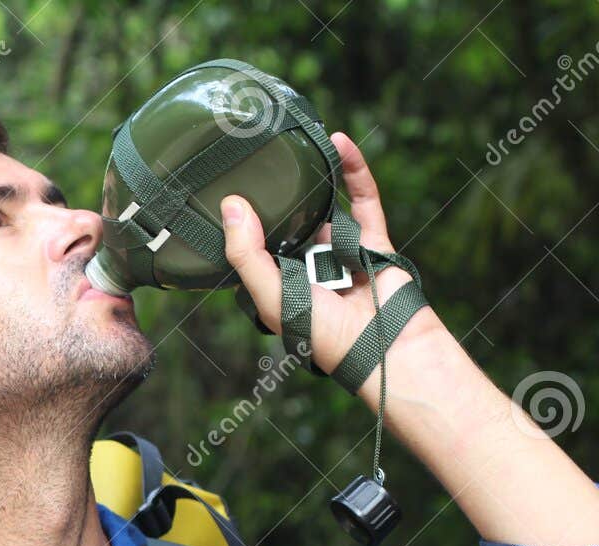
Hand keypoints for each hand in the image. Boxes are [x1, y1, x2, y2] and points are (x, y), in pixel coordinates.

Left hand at [220, 131, 446, 389]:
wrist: (384, 346)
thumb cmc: (322, 334)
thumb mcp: (271, 296)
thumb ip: (247, 255)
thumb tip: (230, 205)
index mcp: (276, 285)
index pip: (250, 249)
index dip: (237, 223)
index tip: (219, 188)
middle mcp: (305, 268)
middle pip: (286, 222)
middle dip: (274, 195)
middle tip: (254, 154)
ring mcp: (339, 252)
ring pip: (322, 207)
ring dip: (312, 177)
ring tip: (292, 141)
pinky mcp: (372, 241)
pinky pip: (362, 199)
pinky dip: (353, 170)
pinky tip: (337, 143)